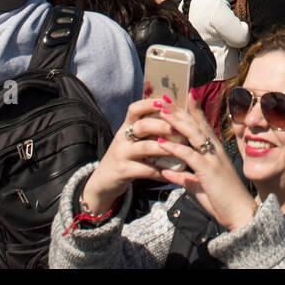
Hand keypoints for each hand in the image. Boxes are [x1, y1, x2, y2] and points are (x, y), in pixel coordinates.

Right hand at [80, 94, 175, 214]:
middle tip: (182, 129)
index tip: (166, 102)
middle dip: (164, 126)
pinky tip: (172, 172)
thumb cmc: (125, 157)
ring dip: (166, 148)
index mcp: (125, 127)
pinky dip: (161, 171)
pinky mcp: (123, 171)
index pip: (134, 109)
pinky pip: (146, 170)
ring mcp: (121, 154)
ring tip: (182, 150)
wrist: (103, 182)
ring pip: (146, 147)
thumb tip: (169, 115)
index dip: (149, 104)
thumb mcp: (130, 140)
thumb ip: (145, 129)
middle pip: (142, 126)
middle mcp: (122, 138)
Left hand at [154, 93, 256, 231]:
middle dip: (180, 110)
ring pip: (193, 134)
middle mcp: (216, 150)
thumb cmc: (223, 200)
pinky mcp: (208, 170)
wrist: (241, 213)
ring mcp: (213, 159)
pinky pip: (189, 155)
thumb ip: (184, 177)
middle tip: (165, 98)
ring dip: (176, 122)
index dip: (194, 110)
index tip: (185, 95)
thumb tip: (166, 172)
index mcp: (216, 151)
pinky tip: (162, 142)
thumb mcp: (199, 187)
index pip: (203, 125)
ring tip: (161, 112)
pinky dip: (175, 148)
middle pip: (196, 124)